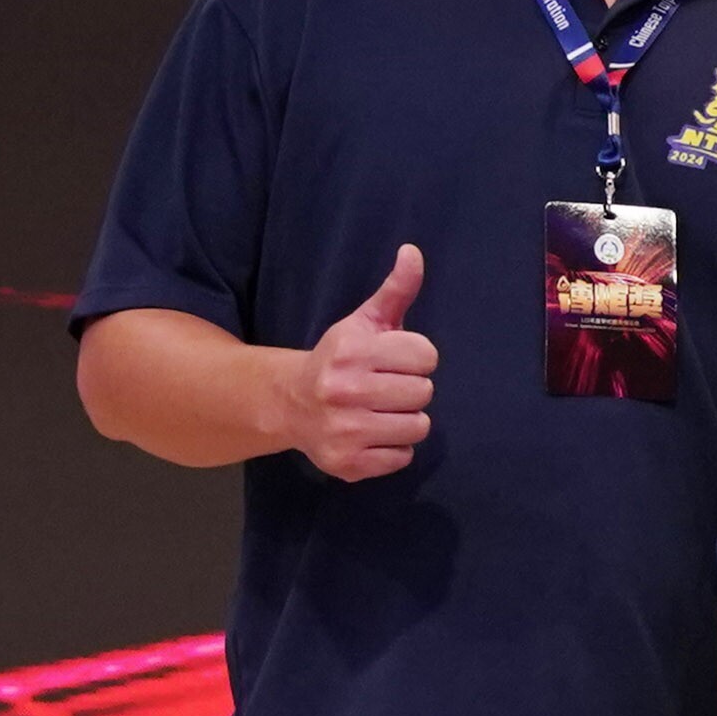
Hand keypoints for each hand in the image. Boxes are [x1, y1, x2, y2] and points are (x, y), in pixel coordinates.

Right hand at [284, 244, 435, 480]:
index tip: (392, 360)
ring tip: (378, 410)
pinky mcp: (346, 463)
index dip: (415, 357)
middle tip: (383, 388)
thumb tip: (413, 252)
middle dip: (410, 388)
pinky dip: (393, 449)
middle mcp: (343, 390)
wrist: (290, 403)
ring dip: (405, 420)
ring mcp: (343, 430)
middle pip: (424, 392)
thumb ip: (395, 290)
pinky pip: (403, 457)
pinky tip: (369, 434)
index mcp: (350, 351)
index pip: (426, 355)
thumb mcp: (365, 322)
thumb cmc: (340, 360)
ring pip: (419, 426)